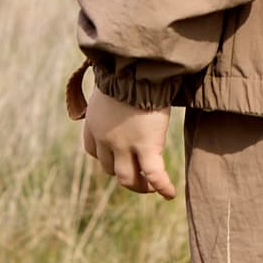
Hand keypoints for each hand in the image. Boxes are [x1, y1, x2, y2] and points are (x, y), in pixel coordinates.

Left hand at [74, 74, 177, 198]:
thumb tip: (122, 84)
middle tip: (140, 174)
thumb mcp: (110, 82)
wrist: (135, 68)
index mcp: (93, 123)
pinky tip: (170, 194)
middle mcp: (105, 139)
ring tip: (152, 188)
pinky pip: (154, 174)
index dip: (106, 157)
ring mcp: (124, 145)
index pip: (93, 151)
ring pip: (127, 179)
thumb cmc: (126, 68)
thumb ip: (112, 91)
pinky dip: (162, 187)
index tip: (119, 155)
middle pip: (110, 168)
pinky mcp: (147, 146)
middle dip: (125, 172)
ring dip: (139, 187)